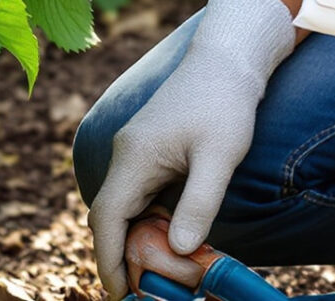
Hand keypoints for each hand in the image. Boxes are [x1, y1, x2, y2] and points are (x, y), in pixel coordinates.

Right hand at [88, 0, 295, 298]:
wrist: (228, 58)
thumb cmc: (225, 102)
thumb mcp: (219, 156)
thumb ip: (198, 203)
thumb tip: (179, 250)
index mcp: (135, 157)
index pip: (107, 218)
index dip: (108, 259)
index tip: (120, 292)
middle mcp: (126, 156)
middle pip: (111, 218)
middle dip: (123, 257)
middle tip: (149, 289)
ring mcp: (136, 152)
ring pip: (125, 209)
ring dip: (138, 241)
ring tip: (165, 273)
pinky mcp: (149, 152)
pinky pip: (139, 196)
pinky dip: (150, 223)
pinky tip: (173, 239)